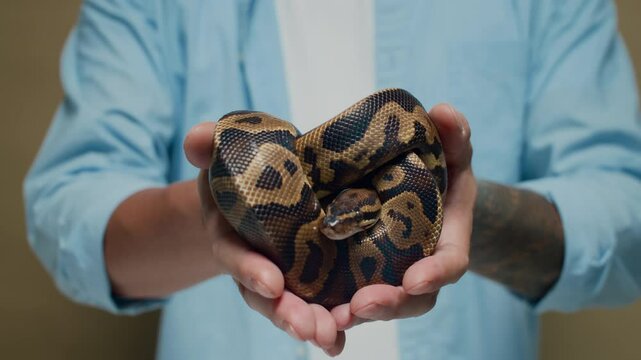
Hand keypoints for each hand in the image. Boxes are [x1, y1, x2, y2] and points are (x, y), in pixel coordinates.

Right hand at [184, 123, 345, 355]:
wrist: (256, 188)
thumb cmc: (240, 170)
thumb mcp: (222, 154)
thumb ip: (209, 145)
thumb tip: (197, 139)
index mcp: (231, 232)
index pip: (235, 254)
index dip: (249, 270)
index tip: (272, 284)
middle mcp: (253, 261)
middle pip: (264, 294)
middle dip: (284, 313)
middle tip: (308, 329)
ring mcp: (281, 272)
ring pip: (292, 305)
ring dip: (311, 324)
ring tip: (330, 338)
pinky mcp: (309, 276)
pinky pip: (318, 302)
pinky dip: (329, 324)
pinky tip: (341, 339)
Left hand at [331, 103, 475, 328]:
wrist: (415, 188)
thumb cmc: (437, 169)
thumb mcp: (451, 150)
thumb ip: (454, 135)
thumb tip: (445, 112)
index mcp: (446, 238)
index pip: (450, 262)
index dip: (435, 274)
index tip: (415, 279)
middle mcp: (421, 264)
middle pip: (413, 297)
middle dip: (391, 305)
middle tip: (362, 304)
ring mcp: (392, 273)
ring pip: (381, 305)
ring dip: (358, 315)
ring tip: (332, 318)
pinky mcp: (363, 273)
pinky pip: (352, 299)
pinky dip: (335, 311)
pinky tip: (312, 312)